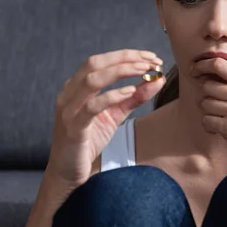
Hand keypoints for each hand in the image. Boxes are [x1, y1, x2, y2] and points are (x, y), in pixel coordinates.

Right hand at [46, 49, 164, 187]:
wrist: (69, 171)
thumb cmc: (90, 139)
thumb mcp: (116, 114)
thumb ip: (135, 97)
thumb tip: (158, 79)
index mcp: (77, 86)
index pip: (102, 60)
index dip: (127, 55)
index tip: (152, 57)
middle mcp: (69, 93)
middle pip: (95, 63)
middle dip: (126, 59)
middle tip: (151, 61)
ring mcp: (69, 110)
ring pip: (92, 80)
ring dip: (121, 72)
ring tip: (144, 71)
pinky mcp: (73, 128)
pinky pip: (92, 107)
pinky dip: (112, 96)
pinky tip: (130, 91)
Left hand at [192, 58, 226, 166]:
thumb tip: (213, 66)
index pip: (221, 64)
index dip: (203, 65)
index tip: (195, 70)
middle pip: (208, 85)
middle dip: (208, 98)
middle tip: (219, 110)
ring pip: (205, 103)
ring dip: (209, 114)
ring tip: (224, 122)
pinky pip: (206, 120)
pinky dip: (210, 127)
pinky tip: (221, 132)